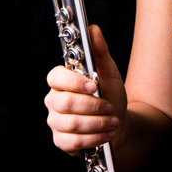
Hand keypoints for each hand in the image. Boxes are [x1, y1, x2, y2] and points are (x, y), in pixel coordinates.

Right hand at [44, 24, 126, 154]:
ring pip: (72, 124)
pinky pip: (74, 142)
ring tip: (113, 121)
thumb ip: (100, 52)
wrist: (117, 123)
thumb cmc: (110, 94)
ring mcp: (55, 121)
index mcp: (61, 81)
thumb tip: (93, 29)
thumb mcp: (109, 72)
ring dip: (98, 123)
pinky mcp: (60, 140)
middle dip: (93, 106)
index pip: (55, 78)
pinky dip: (94, 138)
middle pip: (66, 103)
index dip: (74, 82)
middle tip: (110, 107)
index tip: (94, 85)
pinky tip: (107, 134)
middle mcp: (53, 100)